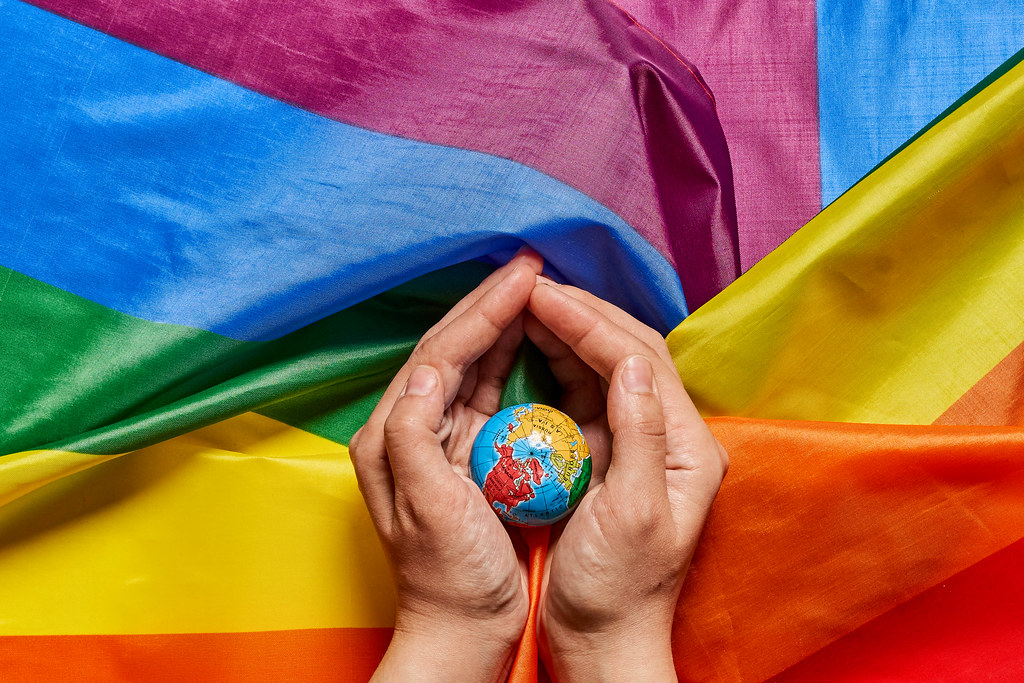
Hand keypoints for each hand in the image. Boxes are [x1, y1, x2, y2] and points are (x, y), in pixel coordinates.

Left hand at [350, 250, 542, 681]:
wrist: (463, 630)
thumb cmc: (449, 578)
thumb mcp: (427, 511)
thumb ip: (412, 438)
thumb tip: (423, 371)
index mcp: (391, 436)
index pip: (438, 355)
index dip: (481, 313)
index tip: (524, 277)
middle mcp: (408, 428)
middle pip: (450, 349)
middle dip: (490, 305)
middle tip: (531, 265)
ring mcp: (439, 438)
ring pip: (469, 363)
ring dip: (500, 323)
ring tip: (534, 286)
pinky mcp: (466, 451)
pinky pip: (487, 390)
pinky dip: (508, 358)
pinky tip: (531, 336)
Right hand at [526, 280, 728, 681]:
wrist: (603, 643)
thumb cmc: (618, 591)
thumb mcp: (634, 515)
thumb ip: (640, 436)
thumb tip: (628, 361)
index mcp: (688, 447)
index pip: (639, 360)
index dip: (589, 322)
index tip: (540, 295)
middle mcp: (671, 436)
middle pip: (628, 351)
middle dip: (580, 313)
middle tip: (530, 285)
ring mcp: (639, 443)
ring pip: (606, 366)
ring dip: (568, 331)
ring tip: (526, 304)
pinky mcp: (608, 455)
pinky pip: (585, 392)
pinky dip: (558, 363)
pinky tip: (530, 346)